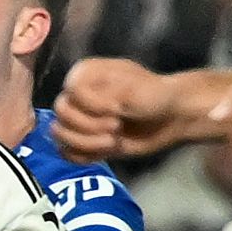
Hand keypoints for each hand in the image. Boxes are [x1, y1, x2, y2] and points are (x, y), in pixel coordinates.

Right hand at [49, 57, 183, 160]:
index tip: (117, 110)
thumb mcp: (136, 89)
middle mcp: (77, 95)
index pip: (70, 91)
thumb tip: (92, 110)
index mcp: (85, 74)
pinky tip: (107, 150)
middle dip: (88, 126)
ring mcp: (79, 119)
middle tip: (116, 127)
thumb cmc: (155, 96)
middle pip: (61, 114)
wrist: (171, 118)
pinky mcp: (83, 140)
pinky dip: (84, 156)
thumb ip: (109, 94)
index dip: (91, 105)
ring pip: (60, 134)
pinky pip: (66, 153)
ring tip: (113, 141)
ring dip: (86, 143)